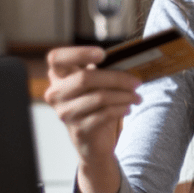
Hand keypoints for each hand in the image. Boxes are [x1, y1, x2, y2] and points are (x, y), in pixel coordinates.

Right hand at [43, 46, 141, 160]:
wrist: (92, 139)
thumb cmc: (95, 103)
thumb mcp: (95, 84)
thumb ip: (102, 70)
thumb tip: (128, 60)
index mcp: (58, 76)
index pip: (56, 58)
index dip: (78, 53)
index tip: (102, 54)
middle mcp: (56, 94)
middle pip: (85, 78)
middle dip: (117, 78)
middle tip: (137, 82)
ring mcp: (66, 113)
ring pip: (99, 97)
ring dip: (125, 96)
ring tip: (137, 97)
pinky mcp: (79, 130)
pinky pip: (105, 114)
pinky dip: (121, 109)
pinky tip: (128, 108)